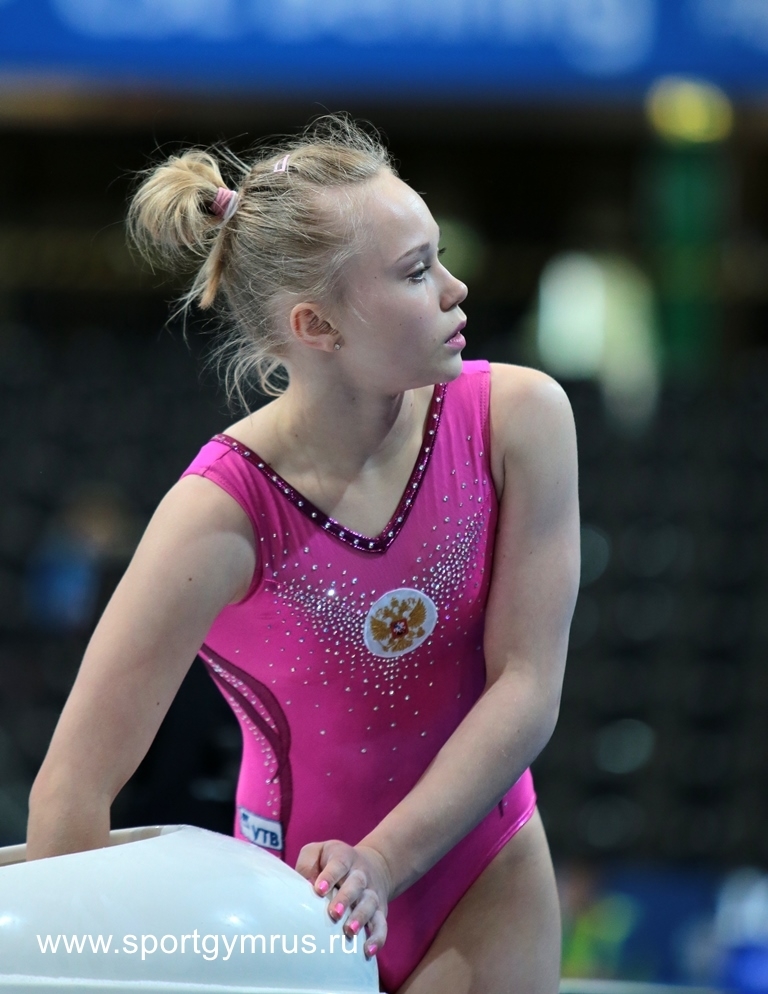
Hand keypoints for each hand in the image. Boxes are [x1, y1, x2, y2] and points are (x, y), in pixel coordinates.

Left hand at [295, 840, 392, 956]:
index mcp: (344, 858)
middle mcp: (360, 875)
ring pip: (369, 904)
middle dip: (345, 898)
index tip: (319, 889)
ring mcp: (372, 893)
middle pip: (356, 884)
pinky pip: (382, 924)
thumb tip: (301, 888)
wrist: (375, 864)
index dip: (329, 876)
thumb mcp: (319, 852)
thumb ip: (307, 864)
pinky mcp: (380, 911)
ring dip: (360, 918)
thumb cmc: (333, 862)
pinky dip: (378, 938)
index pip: (338, 864)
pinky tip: (368, 950)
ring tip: (349, 931)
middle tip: (334, 913)